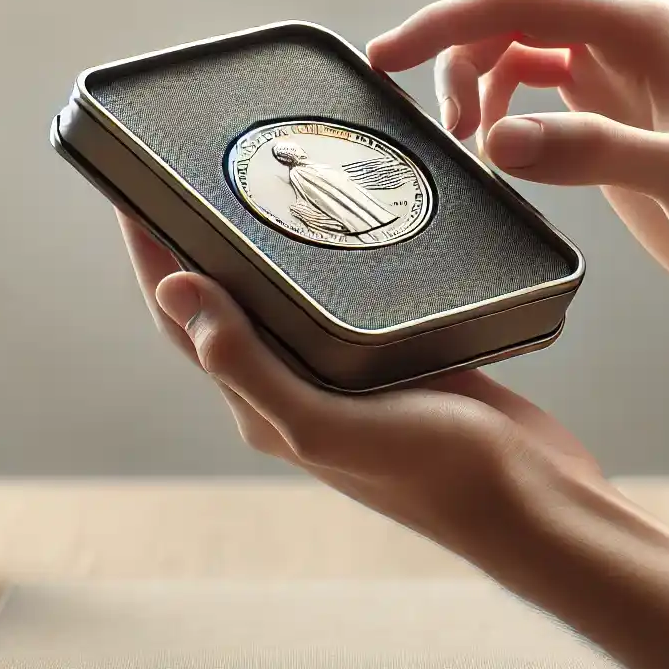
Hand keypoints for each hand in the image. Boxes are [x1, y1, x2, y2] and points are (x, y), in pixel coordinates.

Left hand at [115, 211, 604, 550]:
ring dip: (267, 242)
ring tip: (264, 176)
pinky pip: (349, 299)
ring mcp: (350, 376)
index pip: (185, 318)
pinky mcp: (403, 360)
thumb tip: (177, 292)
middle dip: (201, 238)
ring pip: (290, 295)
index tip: (131, 186)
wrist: (536, 503)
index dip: (152, 254)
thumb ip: (252, 365)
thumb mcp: (331, 424)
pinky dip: (335, 256)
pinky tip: (350, 219)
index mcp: (266, 406)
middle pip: (229, 300)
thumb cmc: (441, 474)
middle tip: (196, 166)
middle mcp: (297, 390)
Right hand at [367, 0, 668, 303]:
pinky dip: (500, 112)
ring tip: (466, 142)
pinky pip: (532, 94)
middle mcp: (624, 42)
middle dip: (457, 51)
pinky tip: (496, 152)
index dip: (450, 22)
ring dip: (477, 85)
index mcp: (642, 30)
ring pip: (516, 53)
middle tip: (429, 113)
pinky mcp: (607, 121)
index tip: (390, 54)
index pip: (525, 2)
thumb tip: (498, 139)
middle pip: (512, 17)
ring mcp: (613, 80)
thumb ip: (592, 152)